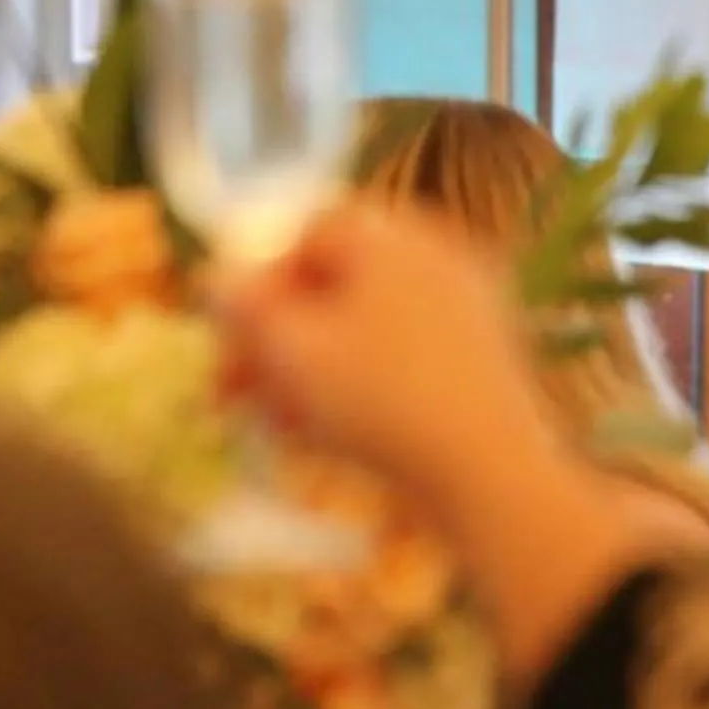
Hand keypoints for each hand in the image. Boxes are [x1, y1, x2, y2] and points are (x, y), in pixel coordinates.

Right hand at [216, 206, 559, 520]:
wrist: (492, 474)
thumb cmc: (379, 399)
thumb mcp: (289, 350)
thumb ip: (242, 306)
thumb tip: (216, 282)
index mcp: (390, 239)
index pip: (305, 234)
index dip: (257, 283)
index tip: (233, 335)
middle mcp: (434, 258)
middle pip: (332, 286)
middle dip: (277, 338)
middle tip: (240, 389)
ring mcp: (467, 310)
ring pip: (362, 327)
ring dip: (310, 368)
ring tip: (278, 424)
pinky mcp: (483, 362)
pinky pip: (401, 356)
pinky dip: (358, 384)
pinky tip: (329, 435)